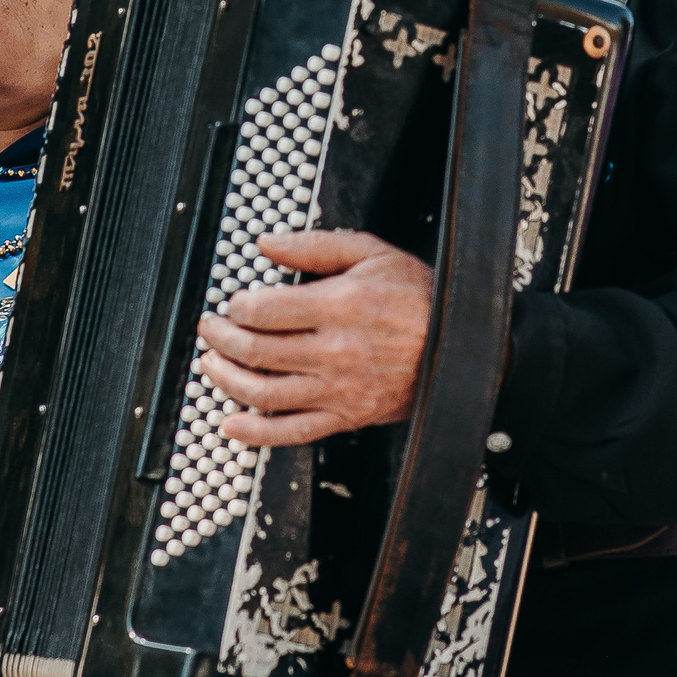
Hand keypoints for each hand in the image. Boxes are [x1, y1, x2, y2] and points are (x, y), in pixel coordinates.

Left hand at [194, 229, 431, 446]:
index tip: (233, 302)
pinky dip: (255, 433)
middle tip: (212, 329)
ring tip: (211, 366)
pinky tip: (231, 423)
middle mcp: (336, 351)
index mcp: (341, 306)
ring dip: (227, 380)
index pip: (264, 310)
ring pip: (264, 392)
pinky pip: (292, 432)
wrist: (464, 346)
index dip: (237, 306)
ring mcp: (340, 389)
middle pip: (256, 350)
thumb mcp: (373, 254)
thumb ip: (315, 247)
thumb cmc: (421, 298)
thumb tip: (268, 244)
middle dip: (222, 339)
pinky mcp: (347, 416)